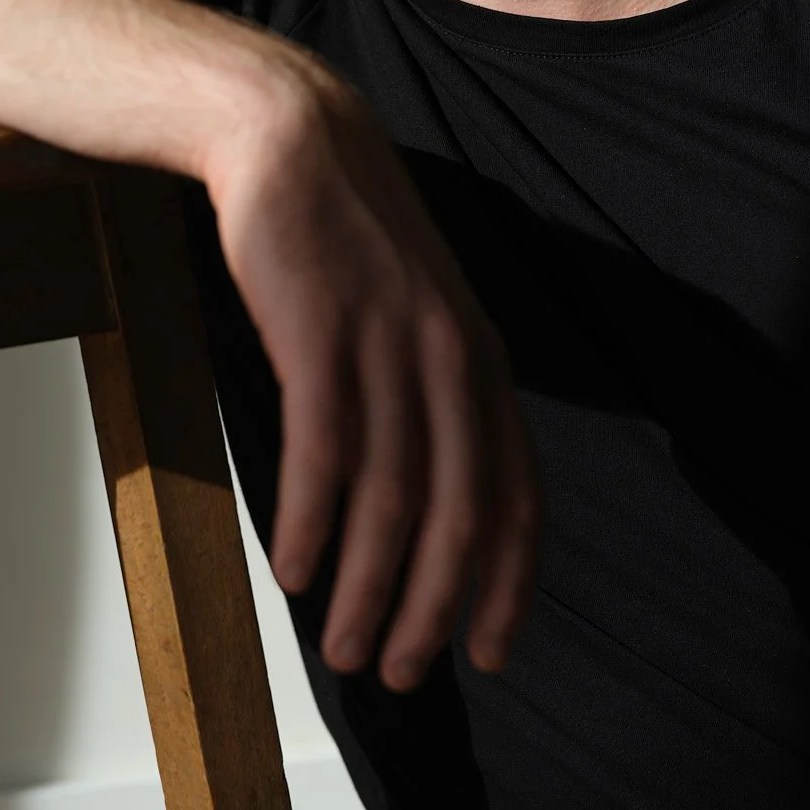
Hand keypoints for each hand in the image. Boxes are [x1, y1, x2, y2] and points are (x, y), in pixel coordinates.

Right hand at [204, 65, 538, 690]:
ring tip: (344, 647)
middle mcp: (450, 357)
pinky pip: (324, 451)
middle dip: (434, 607)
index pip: (518, 494)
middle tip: (403, 673)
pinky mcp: (320, 331)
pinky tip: (296, 568)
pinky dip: (313, 522)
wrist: (291, 137)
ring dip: (369, 586)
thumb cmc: (346, 235)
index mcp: (482, 358)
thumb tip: (423, 493)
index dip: (509, 583)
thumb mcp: (418, 309)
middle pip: (459, 513)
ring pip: (391, 497)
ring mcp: (388, 343)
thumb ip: (433, 389)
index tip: (490, 654)